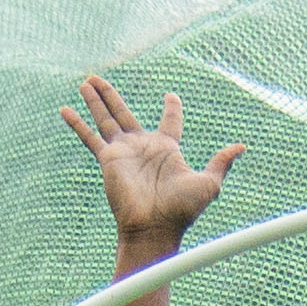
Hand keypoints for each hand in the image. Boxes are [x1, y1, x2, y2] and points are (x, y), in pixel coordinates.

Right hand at [62, 76, 242, 255]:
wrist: (154, 227)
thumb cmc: (182, 210)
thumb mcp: (209, 184)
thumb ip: (221, 163)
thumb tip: (241, 146)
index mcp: (167, 149)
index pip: (169, 122)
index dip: (171, 109)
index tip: (170, 96)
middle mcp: (143, 147)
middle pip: (125, 113)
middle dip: (112, 95)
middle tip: (99, 78)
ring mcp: (124, 152)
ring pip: (106, 118)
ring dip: (95, 100)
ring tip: (85, 81)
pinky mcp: (109, 159)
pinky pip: (90, 137)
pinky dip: (77, 124)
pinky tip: (65, 110)